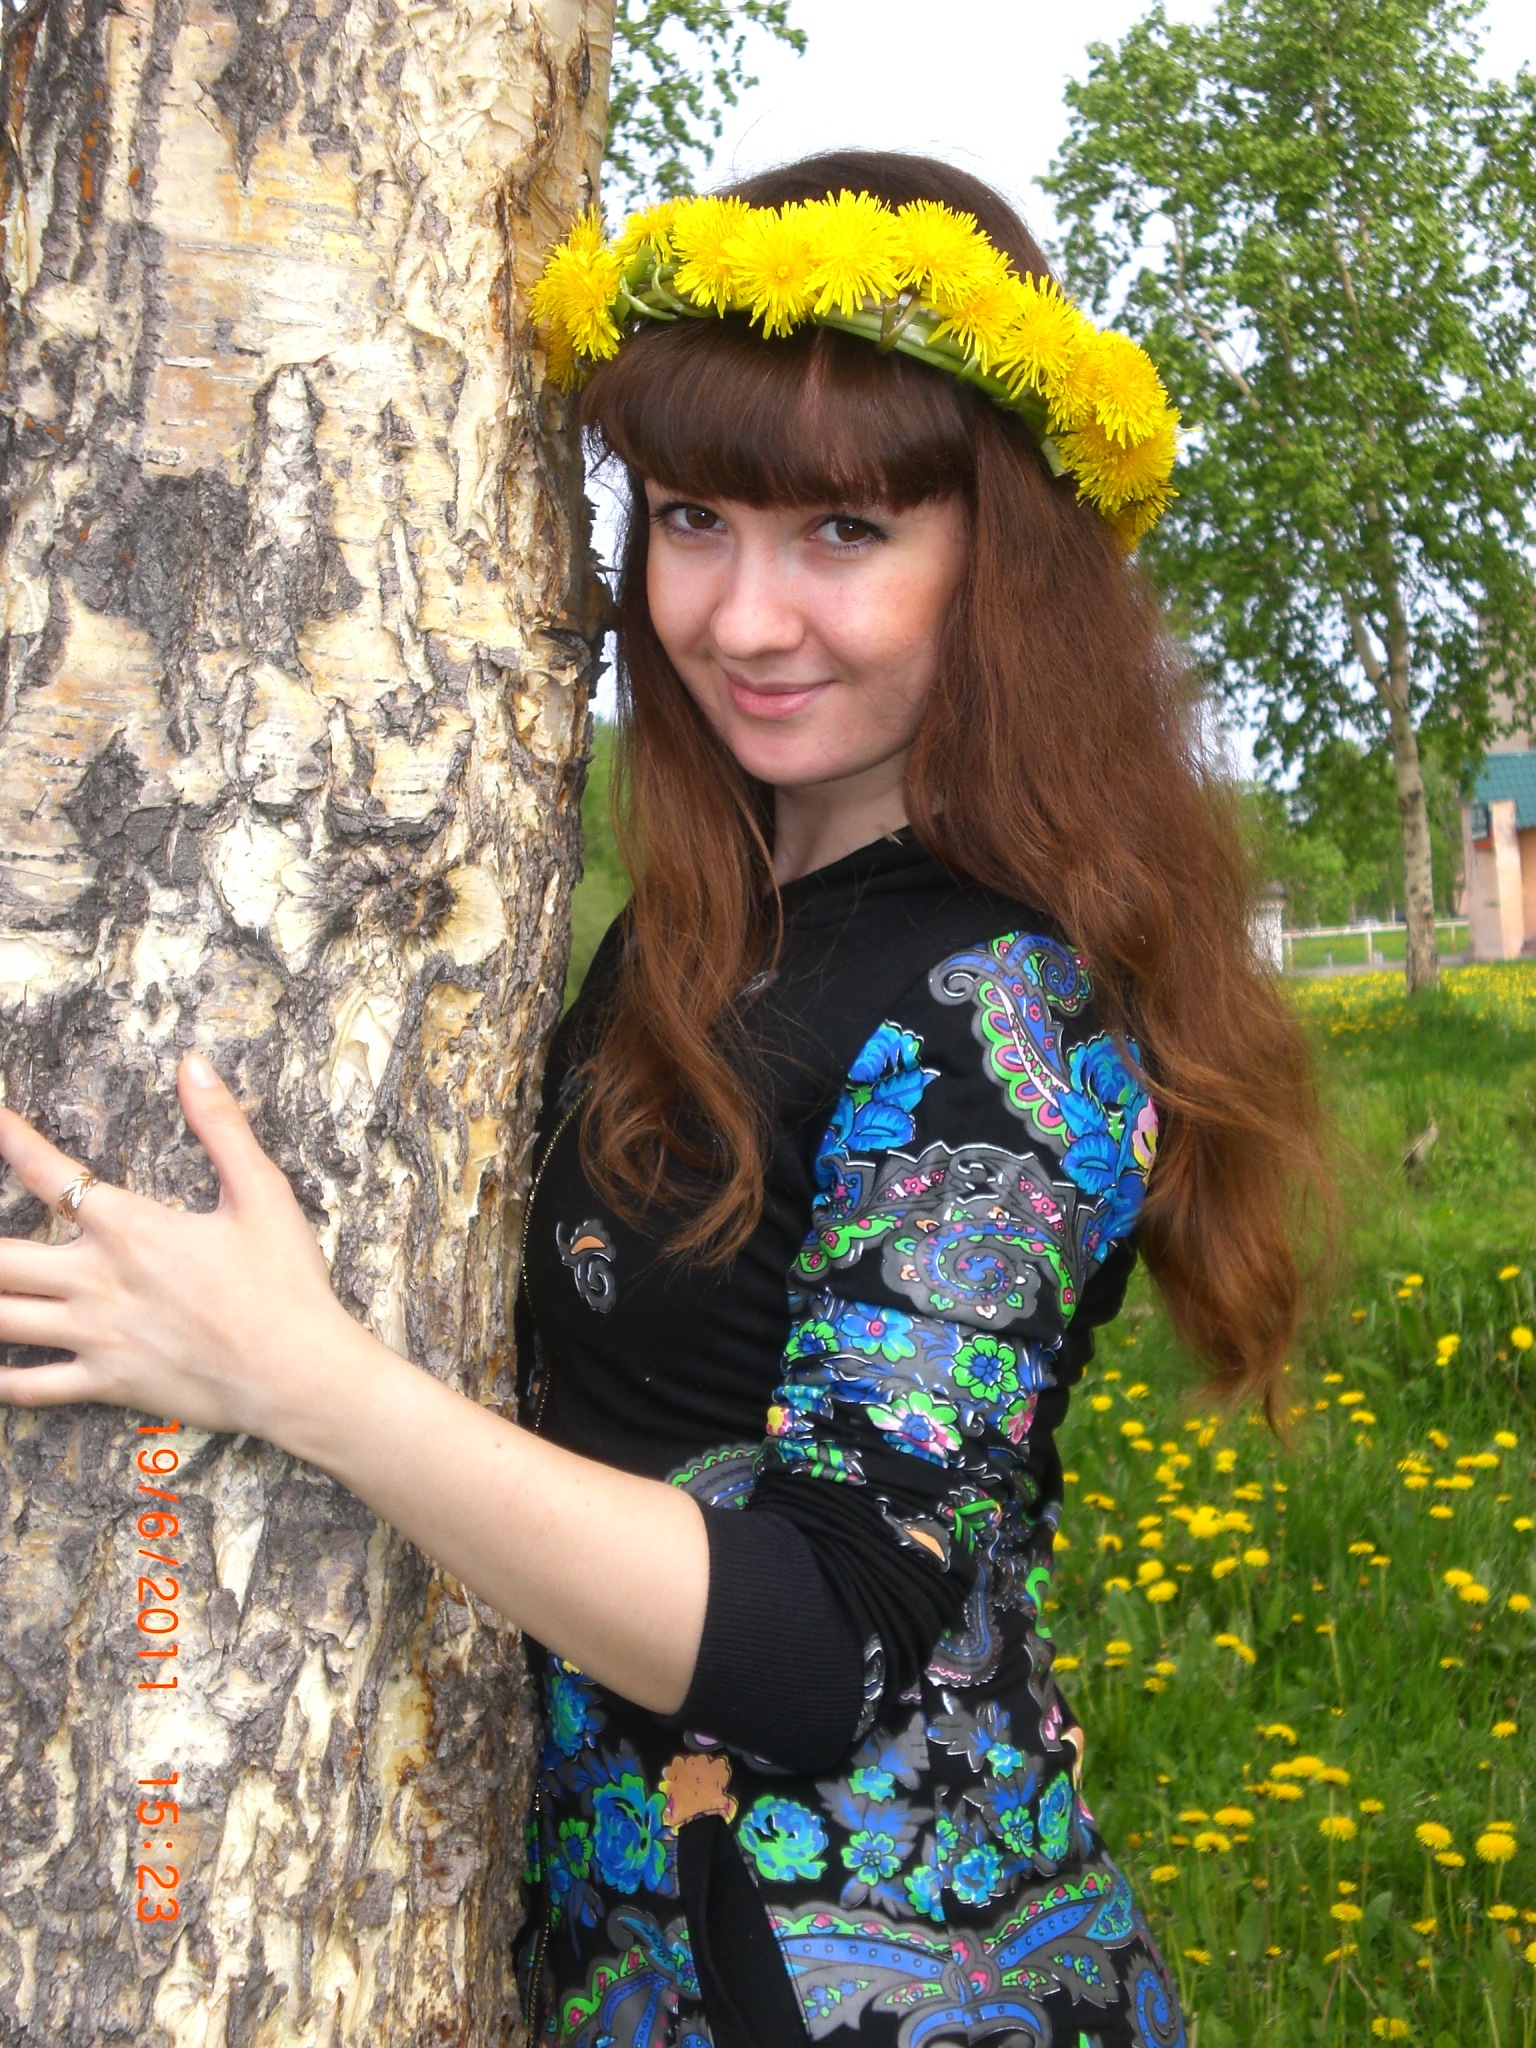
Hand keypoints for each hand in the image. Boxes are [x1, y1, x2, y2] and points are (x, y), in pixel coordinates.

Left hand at [0, 1055, 360, 1443]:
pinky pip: (32, 1388)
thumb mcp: (261, 1192)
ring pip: (3, 1320)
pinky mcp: (106, 1382)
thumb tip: (193, 1066)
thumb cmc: (283, 1282)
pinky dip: (4, 1382)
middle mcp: (97, 1280)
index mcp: (129, 1228)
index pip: (49, 1173)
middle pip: (1, 1260)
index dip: (11, 1141)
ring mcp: (95, 1336)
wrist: (296, 1370)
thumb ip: (221, 1126)